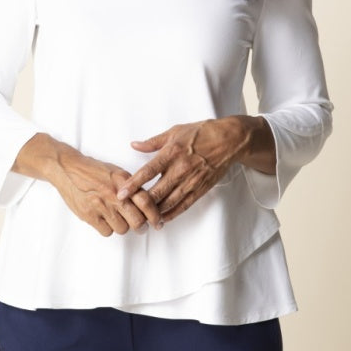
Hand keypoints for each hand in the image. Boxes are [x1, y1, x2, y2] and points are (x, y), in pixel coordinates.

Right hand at [12, 134, 162, 236]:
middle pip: (137, 221)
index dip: (155, 215)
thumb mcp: (116, 172)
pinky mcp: (89, 215)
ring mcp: (101, 206)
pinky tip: (105, 219)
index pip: (146, 202)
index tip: (158, 222)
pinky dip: (108, 228)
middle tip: (141, 227)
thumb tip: (148, 203)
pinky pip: (107, 232)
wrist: (68, 169)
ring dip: (123, 226)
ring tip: (118, 218)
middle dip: (141, 227)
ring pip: (122, 229)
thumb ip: (132, 186)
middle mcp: (114, 194)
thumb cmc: (93, 170)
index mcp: (123, 181)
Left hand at [116, 117, 252, 223]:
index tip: (121, 193)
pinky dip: (171, 214)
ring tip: (141, 218)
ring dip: (154, 212)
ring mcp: (191, 181)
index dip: (133, 184)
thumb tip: (134, 145)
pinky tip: (161, 219)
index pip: (148, 171)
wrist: (229, 140)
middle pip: (157, 192)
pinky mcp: (200, 189)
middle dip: (141, 203)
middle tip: (127, 211)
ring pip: (169, 202)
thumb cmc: (201, 133)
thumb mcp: (175, 131)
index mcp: (172, 152)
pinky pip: (183, 206)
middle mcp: (180, 169)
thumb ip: (153, 142)